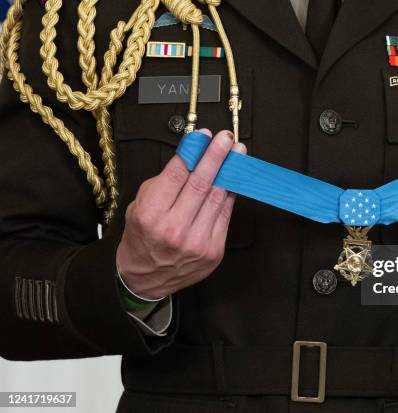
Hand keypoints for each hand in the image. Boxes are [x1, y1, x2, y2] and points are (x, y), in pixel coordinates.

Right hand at [116, 129, 245, 299]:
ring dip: (230, 171)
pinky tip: (234, 178)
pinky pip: (225, 215)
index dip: (194, 152)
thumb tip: (191, 156)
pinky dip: (230, 194)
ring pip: (217, 198)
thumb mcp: (139, 205)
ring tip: (237, 153)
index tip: (204, 136)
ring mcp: (196, 242)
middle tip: (226, 138)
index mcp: (151, 214)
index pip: (177, 174)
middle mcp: (174, 228)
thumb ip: (164, 182)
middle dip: (216, 157)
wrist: (146, 278)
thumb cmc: (143, 238)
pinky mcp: (213, 250)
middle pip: (201, 183)